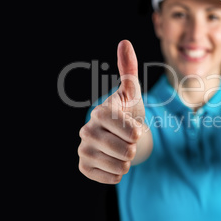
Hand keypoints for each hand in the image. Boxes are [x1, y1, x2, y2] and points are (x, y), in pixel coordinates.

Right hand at [78, 40, 146, 183]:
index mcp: (100, 112)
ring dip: (128, 161)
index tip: (134, 127)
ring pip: (120, 166)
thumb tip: (124, 42)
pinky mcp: (84, 166)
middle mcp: (87, 130)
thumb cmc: (129, 112)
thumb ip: (129, 69)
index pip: (128, 129)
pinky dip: (119, 173)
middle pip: (126, 150)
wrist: (122, 136)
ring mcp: (83, 149)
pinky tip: (115, 161)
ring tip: (122, 150)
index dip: (136, 131)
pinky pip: (111, 177)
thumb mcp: (133, 92)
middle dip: (135, 147)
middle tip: (129, 140)